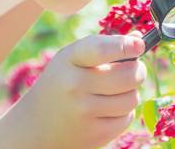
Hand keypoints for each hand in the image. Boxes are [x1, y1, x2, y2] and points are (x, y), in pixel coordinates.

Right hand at [0, 33, 146, 148]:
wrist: (36, 125)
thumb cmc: (63, 82)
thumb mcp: (74, 58)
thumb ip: (105, 46)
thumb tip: (138, 39)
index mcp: (70, 59)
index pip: (101, 50)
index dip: (124, 46)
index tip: (139, 45)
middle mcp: (75, 85)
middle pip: (129, 76)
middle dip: (138, 71)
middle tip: (134, 70)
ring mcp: (84, 112)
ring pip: (132, 98)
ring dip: (130, 93)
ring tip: (116, 91)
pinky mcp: (94, 134)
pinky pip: (127, 118)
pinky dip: (123, 112)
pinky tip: (107, 109)